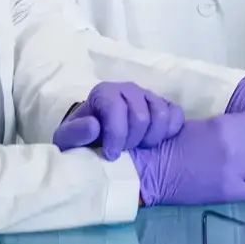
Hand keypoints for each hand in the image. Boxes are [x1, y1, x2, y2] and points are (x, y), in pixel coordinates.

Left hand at [53, 83, 184, 161]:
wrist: (99, 138)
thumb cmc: (84, 139)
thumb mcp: (68, 140)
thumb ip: (74, 134)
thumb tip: (93, 126)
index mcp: (104, 93)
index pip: (116, 108)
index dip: (116, 135)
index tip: (111, 154)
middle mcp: (128, 89)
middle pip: (140, 116)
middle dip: (133, 141)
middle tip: (125, 151)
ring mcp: (148, 96)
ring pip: (161, 115)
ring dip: (151, 138)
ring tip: (139, 147)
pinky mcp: (164, 105)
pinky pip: (176, 115)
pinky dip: (169, 131)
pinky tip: (155, 141)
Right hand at [135, 114, 244, 206]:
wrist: (156, 169)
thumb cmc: (176, 143)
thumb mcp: (206, 126)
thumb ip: (231, 129)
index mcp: (229, 125)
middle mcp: (237, 145)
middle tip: (242, 153)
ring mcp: (236, 170)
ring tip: (240, 169)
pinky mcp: (232, 191)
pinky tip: (241, 183)